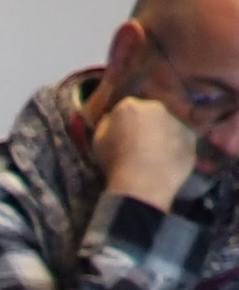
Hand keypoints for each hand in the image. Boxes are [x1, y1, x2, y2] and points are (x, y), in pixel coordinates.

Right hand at [95, 93, 201, 211]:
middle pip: (151, 113)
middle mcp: (157, 108)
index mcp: (131, 106)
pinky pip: (181, 140)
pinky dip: (175, 148)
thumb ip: (108, 125)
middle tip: (139, 143)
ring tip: (155, 155)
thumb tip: (114, 120)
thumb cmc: (115, 162)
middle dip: (146, 124)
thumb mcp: (98, 141)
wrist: (143, 183)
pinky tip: (166, 162)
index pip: (126, 108)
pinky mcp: (191, 138)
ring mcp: (177, 122)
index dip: (123, 121)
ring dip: (162, 135)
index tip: (121, 133)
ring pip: (168, 126)